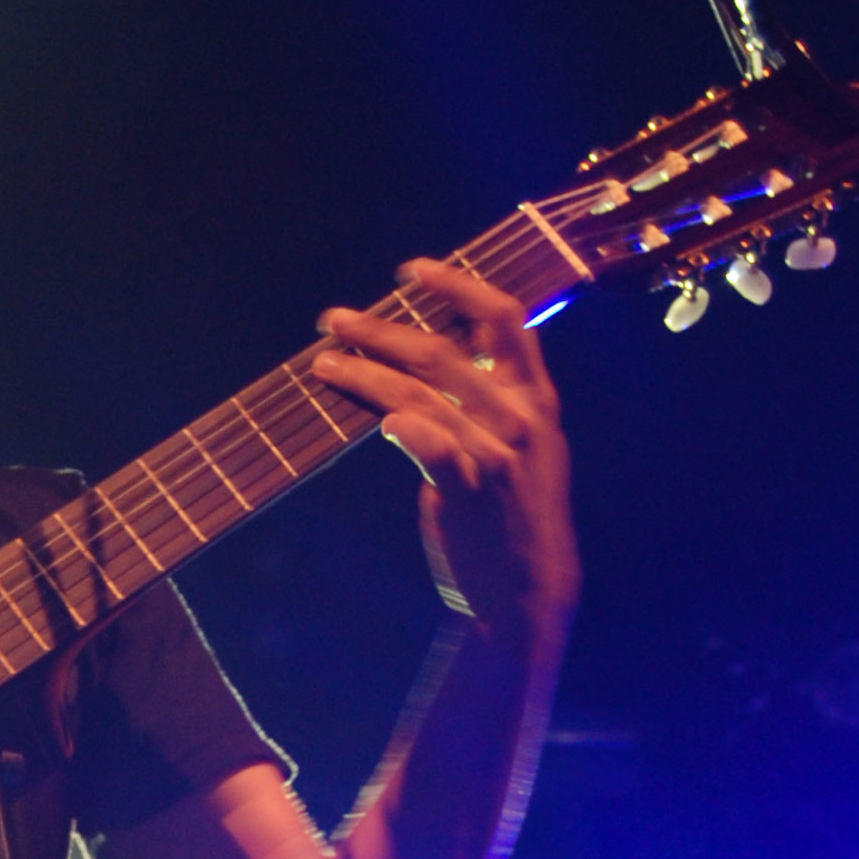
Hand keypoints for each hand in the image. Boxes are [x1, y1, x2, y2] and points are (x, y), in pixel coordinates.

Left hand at [313, 259, 579, 660]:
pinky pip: (428, 442)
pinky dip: (401, 424)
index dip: (455, 284)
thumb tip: (434, 362)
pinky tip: (378, 420)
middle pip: (437, 350)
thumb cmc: (514, 515)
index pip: (501, 316)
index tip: (410, 270)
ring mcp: (494, 449)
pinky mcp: (468, 487)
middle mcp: (518, 414)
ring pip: (416, 392)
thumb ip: (490, 400)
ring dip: (362, 372)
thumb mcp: (523, 447)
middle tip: (335, 319)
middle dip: (378, 328)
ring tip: (323, 363)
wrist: (529, 588)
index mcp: (535, 396)